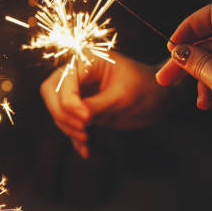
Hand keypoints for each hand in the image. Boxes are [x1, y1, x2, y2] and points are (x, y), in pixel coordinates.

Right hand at [41, 52, 170, 157]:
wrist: (160, 97)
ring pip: (56, 108)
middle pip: (51, 91)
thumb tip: (79, 118)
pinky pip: (67, 121)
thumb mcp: (123, 97)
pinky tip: (85, 150)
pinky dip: (73, 136)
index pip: (64, 81)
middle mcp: (78, 72)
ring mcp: (78, 89)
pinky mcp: (81, 107)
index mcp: (88, 60)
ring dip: (67, 126)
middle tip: (83, 130)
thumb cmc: (146, 88)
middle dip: (62, 113)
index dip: (70, 102)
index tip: (86, 121)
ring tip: (87, 139)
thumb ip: (98, 105)